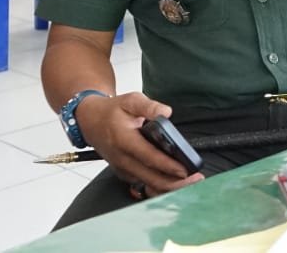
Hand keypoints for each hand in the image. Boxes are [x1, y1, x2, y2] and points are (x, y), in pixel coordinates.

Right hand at [75, 91, 203, 196]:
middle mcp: (122, 159)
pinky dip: (160, 185)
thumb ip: (149, 106)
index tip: (185, 170)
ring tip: (191, 183)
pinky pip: (143, 183)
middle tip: (196, 179)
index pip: (149, 157)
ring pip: (148, 184)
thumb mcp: (130, 100)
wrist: (90, 121)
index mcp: (124, 140)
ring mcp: (122, 168)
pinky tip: (176, 184)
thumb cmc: (112, 111)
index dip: (168, 165)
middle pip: (150, 177)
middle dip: (175, 182)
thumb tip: (166, 112)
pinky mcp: (124, 173)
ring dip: (170, 186)